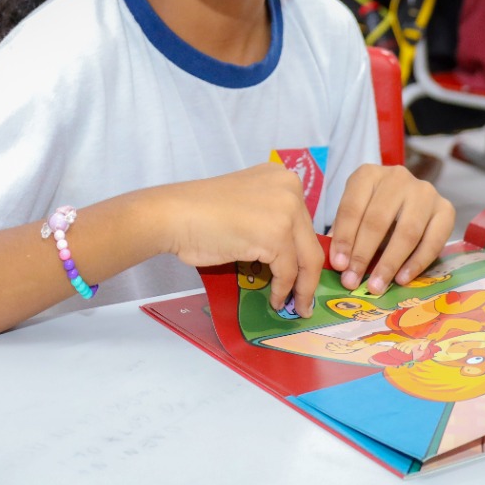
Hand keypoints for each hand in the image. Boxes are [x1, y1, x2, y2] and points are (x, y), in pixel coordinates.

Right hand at [155, 162, 322, 315]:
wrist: (174, 214)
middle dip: (309, 275)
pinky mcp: (276, 235)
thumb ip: (271, 219)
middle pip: (310, 241)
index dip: (305, 253)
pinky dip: (283, 290)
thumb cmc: (200, 213)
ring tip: (296, 306)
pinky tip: (275, 299)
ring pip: (306, 259)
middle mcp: (290, 188)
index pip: (305, 222)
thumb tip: (289, 255)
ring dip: (302, 288)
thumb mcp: (248, 206)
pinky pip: (287, 272)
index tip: (306, 275)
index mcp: (283, 177)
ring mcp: (286, 210)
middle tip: (305, 298)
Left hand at [328, 165, 452, 295]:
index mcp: (368, 174)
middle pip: (378, 219)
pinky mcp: (446, 209)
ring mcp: (425, 192)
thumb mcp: (355, 214)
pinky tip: (402, 279)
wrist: (408, 199)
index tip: (338, 265)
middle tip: (353, 280)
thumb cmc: (374, 210)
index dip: (344, 238)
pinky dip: (416, 263)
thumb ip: (345, 234)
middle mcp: (398, 177)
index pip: (352, 207)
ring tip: (377, 285)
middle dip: (363, 254)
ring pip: (407, 231)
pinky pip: (433, 241)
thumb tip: (337, 263)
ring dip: (389, 263)